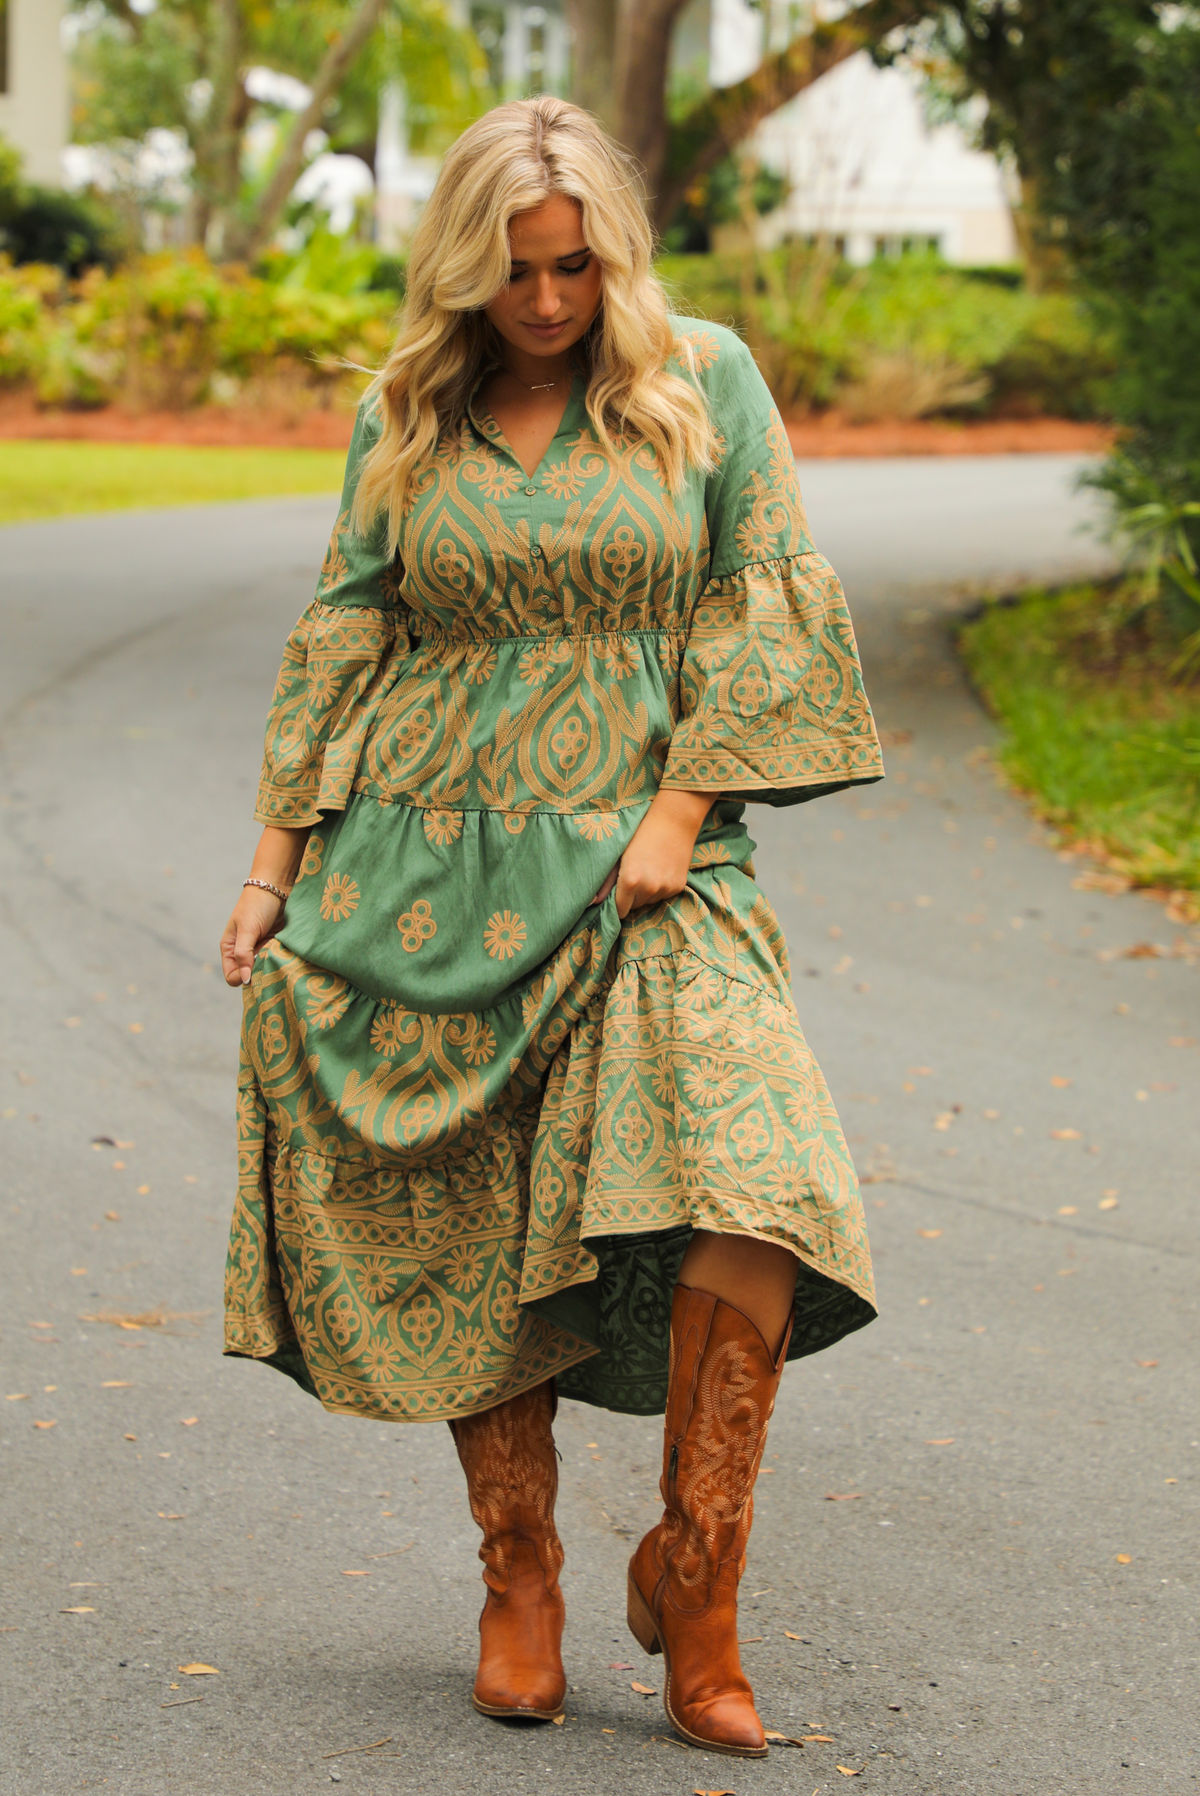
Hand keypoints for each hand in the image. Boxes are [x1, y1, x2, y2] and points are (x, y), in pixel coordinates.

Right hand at [220, 886, 285, 987]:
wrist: (277, 887)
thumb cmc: (257, 905)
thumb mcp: (247, 928)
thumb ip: (243, 953)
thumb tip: (244, 980)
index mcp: (231, 949)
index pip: (232, 976)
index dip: (242, 978)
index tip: (256, 972)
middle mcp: (245, 953)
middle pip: (251, 977)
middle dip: (260, 975)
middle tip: (270, 966)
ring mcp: (262, 951)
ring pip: (266, 971)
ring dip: (273, 968)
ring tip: (280, 958)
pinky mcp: (277, 948)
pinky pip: (279, 962)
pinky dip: (283, 961)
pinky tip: (288, 955)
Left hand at [593, 789, 713, 919]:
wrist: (673, 821)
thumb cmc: (640, 834)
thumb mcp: (619, 855)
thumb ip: (605, 881)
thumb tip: (592, 903)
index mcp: (630, 881)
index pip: (620, 910)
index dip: (617, 904)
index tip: (617, 895)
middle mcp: (649, 888)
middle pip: (635, 907)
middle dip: (631, 897)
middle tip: (633, 876)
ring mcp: (666, 888)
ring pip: (650, 901)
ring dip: (646, 893)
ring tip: (648, 871)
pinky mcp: (678, 887)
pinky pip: (664, 896)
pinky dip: (660, 888)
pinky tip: (660, 870)